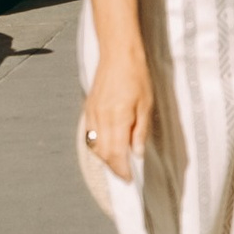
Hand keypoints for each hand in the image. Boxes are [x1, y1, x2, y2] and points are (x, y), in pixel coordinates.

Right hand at [82, 41, 154, 181]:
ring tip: (117, 161)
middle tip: (125, 174)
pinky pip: (89, 133)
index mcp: (116, 118)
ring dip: (105, 157)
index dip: (122, 170)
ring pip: (94, 145)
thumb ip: (140, 131)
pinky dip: (96, 144)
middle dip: (113, 167)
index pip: (116, 154)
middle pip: (103, 153)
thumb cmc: (135, 75)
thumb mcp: (146, 104)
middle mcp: (101, 118)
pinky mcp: (88, 108)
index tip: (129, 179)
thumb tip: (137, 152)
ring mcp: (92, 113)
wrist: (118, 53)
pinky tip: (106, 144)